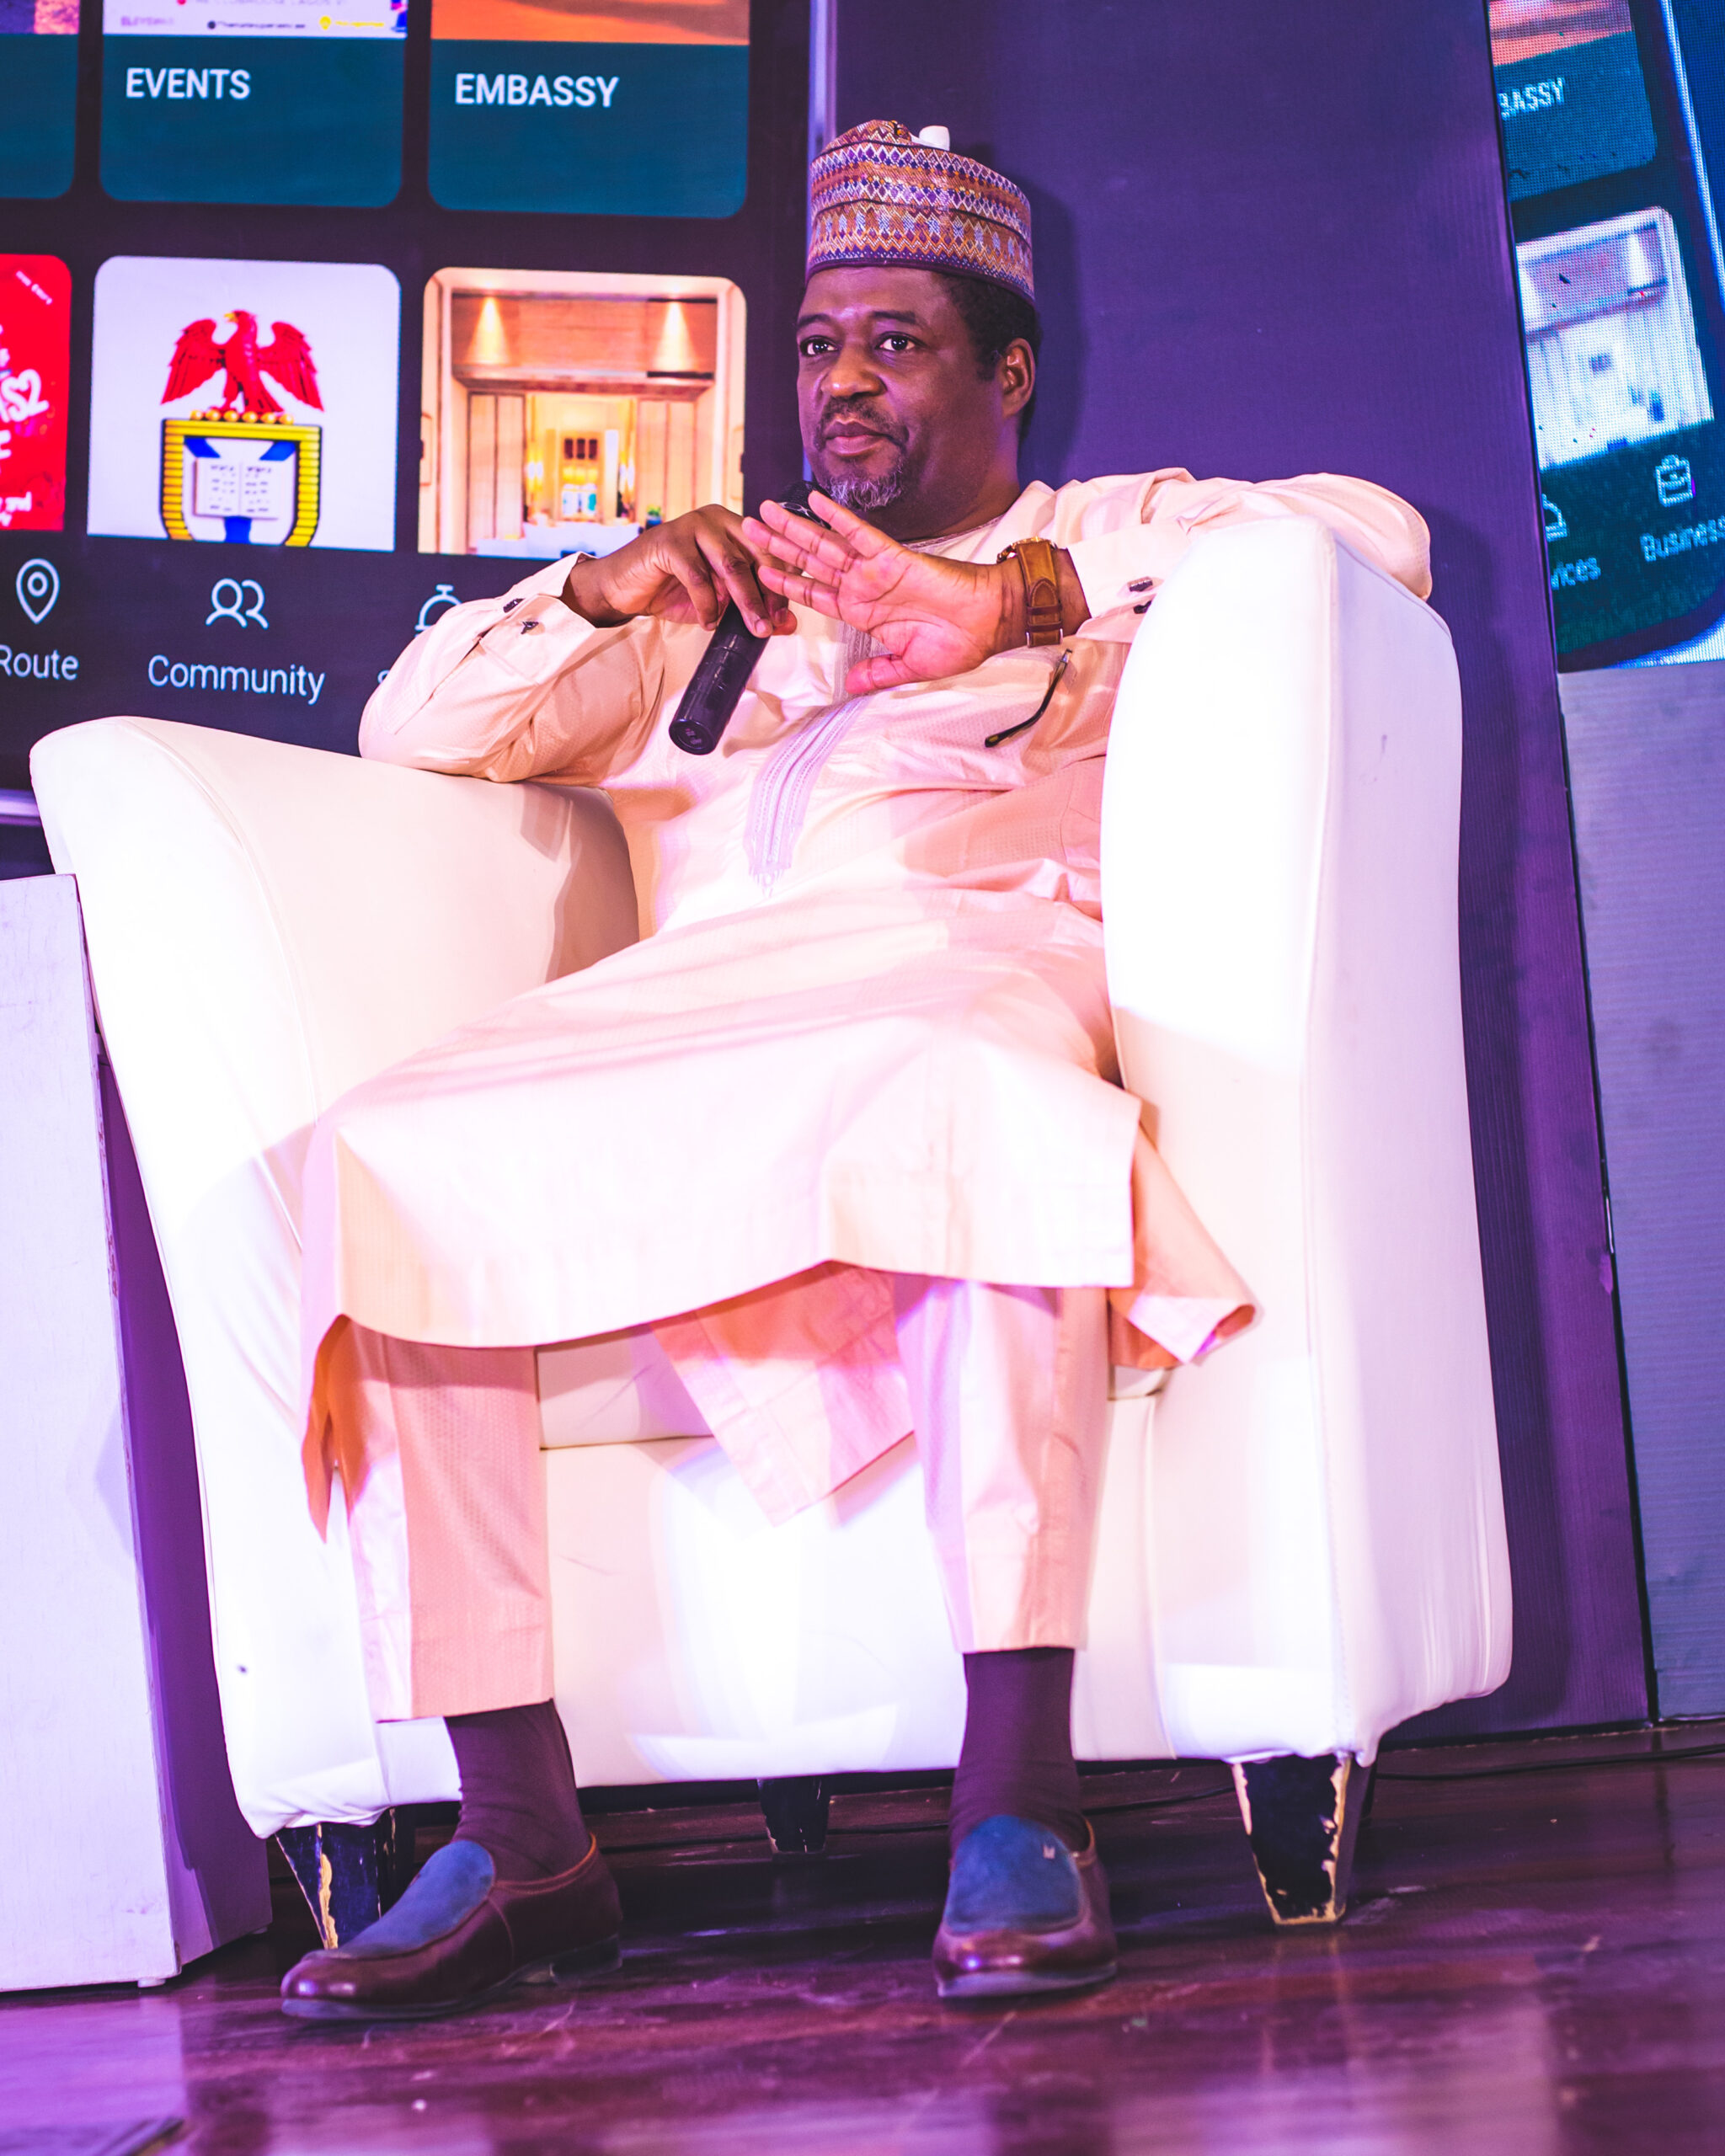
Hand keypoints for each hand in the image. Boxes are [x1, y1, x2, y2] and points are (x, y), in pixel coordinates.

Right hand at [562, 507, 795, 637]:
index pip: (768, 553)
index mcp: (734, 527)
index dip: (781, 585)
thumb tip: (788, 626)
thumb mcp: (720, 603)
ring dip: (744, 602)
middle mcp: (717, 519)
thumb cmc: (674, 592)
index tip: (786, 618)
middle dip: (766, 597)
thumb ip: (751, 609)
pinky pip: (698, 577)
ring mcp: (692, 526)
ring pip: (730, 566)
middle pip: (753, 558)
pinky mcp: (670, 541)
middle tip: (772, 627)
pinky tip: (707, 622)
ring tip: (752, 629)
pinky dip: (707, 604)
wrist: (626, 589)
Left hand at [747, 492, 1020, 693]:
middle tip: (747, 528)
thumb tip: (851, 686)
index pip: (815, 594)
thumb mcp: (909, 667)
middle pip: (810, 562)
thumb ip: (878, 673)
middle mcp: (863, 586)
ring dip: (794, 528)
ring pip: (825, 544)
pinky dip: (835, 516)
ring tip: (764, 512)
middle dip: (778, 546)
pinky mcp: (892, 556)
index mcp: (863, 612)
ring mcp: (875, 569)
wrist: (990, 622)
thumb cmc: (958, 643)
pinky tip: (811, 501)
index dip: (786, 583)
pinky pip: (859, 532)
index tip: (757, 571)